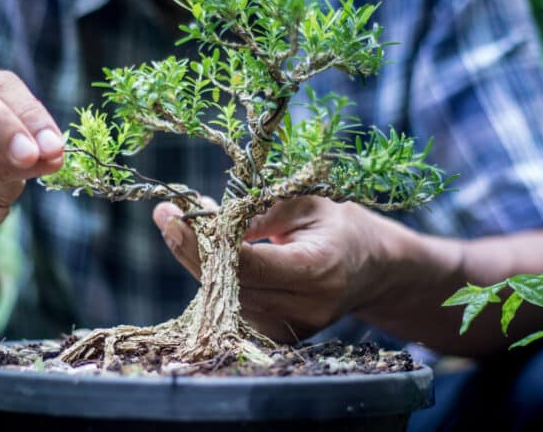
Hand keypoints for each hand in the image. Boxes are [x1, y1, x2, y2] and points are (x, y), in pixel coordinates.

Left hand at [153, 197, 406, 341]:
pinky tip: (216, 257)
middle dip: (193, 250)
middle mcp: (306, 308)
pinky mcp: (280, 338)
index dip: (205, 242)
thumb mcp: (305, 204)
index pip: (248, 264)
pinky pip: (233, 309)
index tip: (172, 215)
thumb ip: (257, 213)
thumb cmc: (339, 227)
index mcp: (318, 269)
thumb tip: (205, 220)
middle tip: (169, 216)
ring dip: (202, 264)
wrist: (373, 269)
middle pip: (229, 285)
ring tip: (194, 229)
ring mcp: (292, 329)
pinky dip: (218, 282)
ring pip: (225, 299)